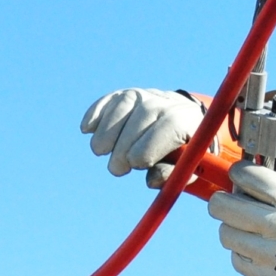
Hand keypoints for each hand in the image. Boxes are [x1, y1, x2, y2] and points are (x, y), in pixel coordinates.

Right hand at [81, 88, 203, 178]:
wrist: (186, 121)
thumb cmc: (186, 152)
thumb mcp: (187, 168)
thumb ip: (173, 175)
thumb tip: (152, 181)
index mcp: (188, 120)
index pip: (171, 124)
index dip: (150, 144)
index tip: (136, 164)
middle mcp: (168, 102)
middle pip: (145, 114)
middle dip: (126, 142)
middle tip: (116, 169)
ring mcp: (147, 95)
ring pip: (125, 103)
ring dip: (108, 128)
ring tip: (100, 151)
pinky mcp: (129, 95)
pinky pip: (111, 98)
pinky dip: (97, 112)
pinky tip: (87, 129)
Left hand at [209, 164, 275, 275]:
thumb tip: (244, 176)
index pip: (247, 176)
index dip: (237, 173)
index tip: (238, 176)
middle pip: (221, 206)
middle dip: (222, 202)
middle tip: (228, 204)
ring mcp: (266, 253)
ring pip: (225, 233)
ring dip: (233, 230)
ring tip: (252, 232)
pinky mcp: (260, 275)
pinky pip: (236, 258)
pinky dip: (244, 253)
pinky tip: (262, 253)